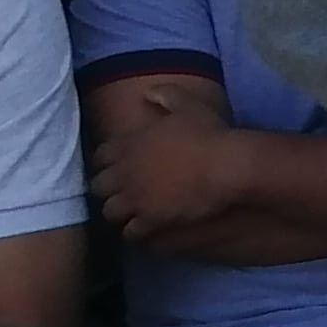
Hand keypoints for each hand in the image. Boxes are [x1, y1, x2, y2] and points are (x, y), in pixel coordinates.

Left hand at [95, 84, 256, 251]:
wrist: (227, 166)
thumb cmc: (209, 134)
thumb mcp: (188, 106)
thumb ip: (164, 95)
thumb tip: (147, 93)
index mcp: (129, 144)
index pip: (100, 156)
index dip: (108, 163)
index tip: (119, 166)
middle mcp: (125, 172)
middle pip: (98, 186)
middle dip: (108, 189)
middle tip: (123, 192)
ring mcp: (135, 198)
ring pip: (110, 211)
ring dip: (120, 212)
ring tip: (131, 214)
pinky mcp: (150, 220)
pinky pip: (130, 232)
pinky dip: (135, 232)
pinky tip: (146, 229)